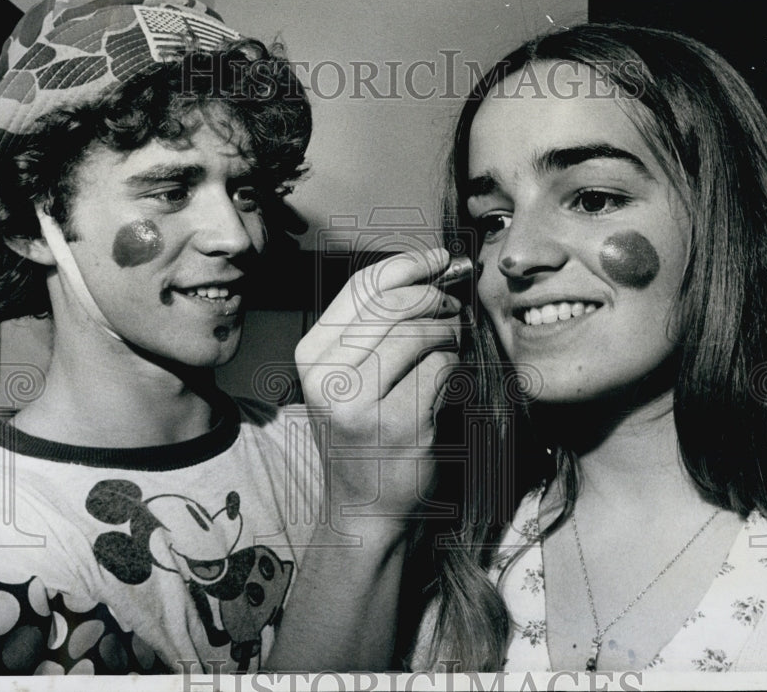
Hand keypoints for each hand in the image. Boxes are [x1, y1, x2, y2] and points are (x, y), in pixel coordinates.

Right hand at [295, 247, 461, 536]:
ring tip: (451, 346)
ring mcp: (361, 401)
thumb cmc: (364, 432)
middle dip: (435, 299)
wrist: (365, 508)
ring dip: (448, 334)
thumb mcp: (349, 375)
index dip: (409, 265)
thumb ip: (376, 325)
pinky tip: (447, 386)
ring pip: (421, 334)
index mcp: (312, 353)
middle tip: (453, 310)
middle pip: (394, 306)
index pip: (363, 287)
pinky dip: (455, 371)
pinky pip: (442, 370)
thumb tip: (435, 268)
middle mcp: (328, 374)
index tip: (442, 259)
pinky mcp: (399, 423)